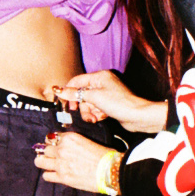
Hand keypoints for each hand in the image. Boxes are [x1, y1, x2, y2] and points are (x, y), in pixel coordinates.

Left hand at [34, 131, 112, 192]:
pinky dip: (49, 175)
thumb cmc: (105, 156)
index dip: (53, 142)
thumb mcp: (87, 142)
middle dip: (48, 152)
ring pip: (39, 161)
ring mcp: (60, 164)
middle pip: (45, 149)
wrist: (111, 171)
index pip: (52, 137)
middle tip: (52, 156)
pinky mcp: (62, 177)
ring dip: (43, 162)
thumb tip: (66, 147)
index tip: (55, 146)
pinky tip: (54, 174)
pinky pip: (46, 176)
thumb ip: (73, 143)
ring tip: (49, 164)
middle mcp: (62, 149)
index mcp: (69, 138)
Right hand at [53, 71, 167, 132]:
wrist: (136, 116)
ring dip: (88, 112)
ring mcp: (106, 94)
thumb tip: (58, 90)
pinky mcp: (108, 104)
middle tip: (78, 112)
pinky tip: (100, 118)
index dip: (69, 91)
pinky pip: (95, 109)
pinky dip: (95, 114)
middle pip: (82, 94)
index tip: (63, 102)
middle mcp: (102, 83)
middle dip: (81, 106)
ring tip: (94, 118)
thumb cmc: (118, 103)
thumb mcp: (94, 97)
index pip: (77, 80)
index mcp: (99, 76)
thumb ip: (74, 94)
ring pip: (88, 103)